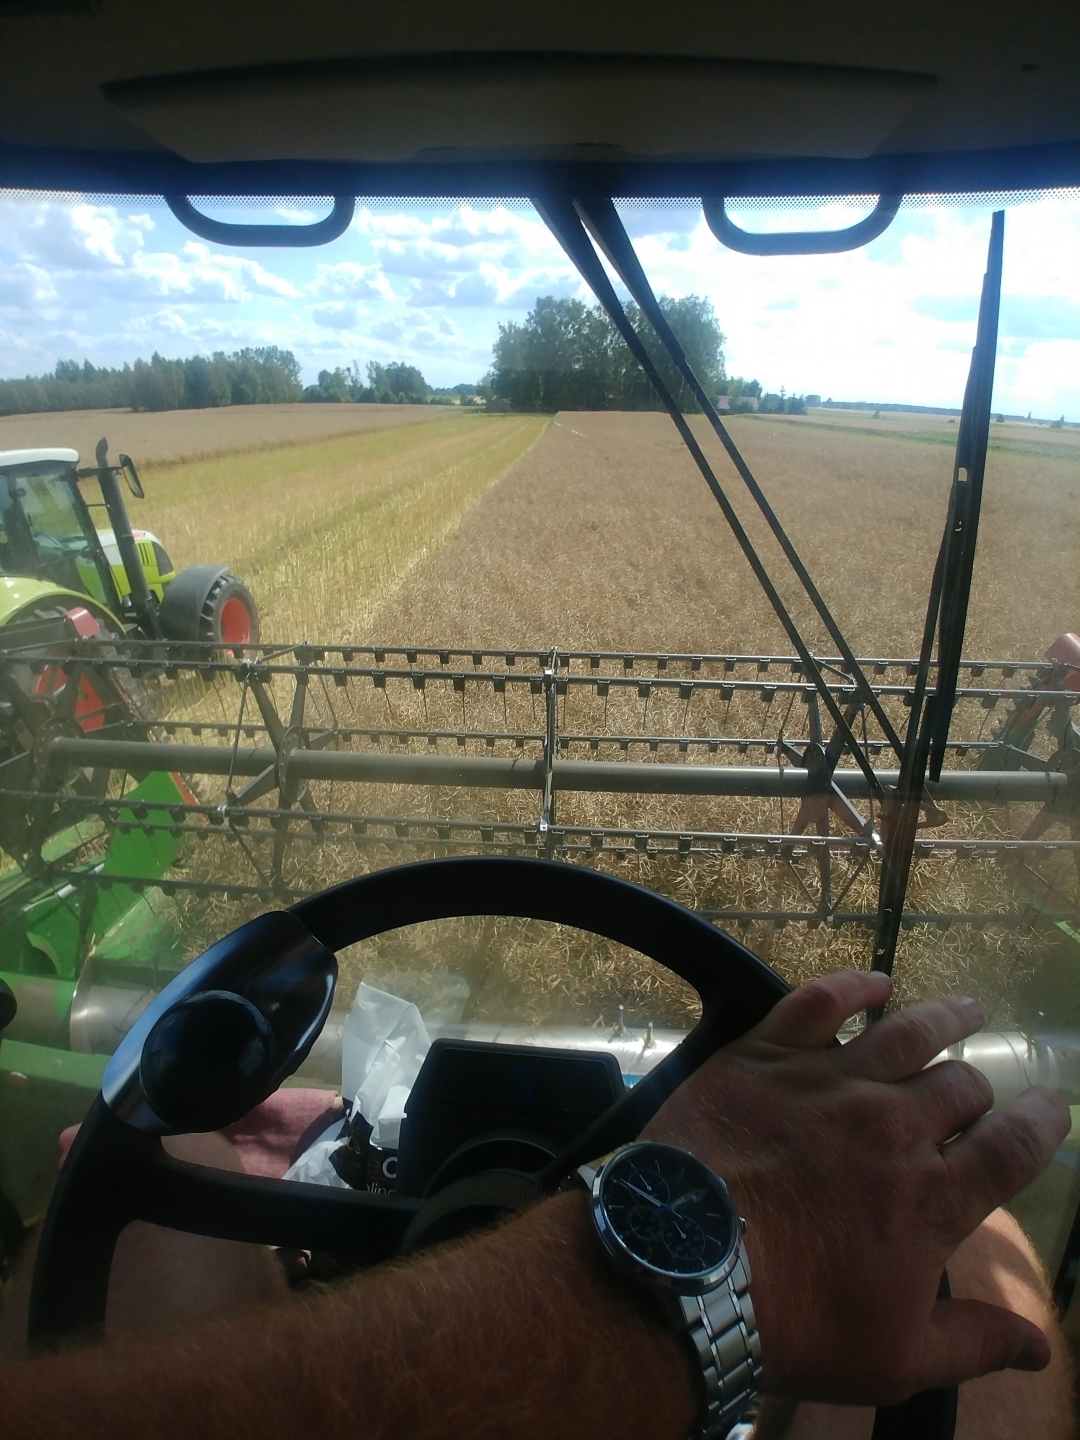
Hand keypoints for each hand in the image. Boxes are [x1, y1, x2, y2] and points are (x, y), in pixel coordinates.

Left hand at [644, 970, 1070, 1405]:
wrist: (684, 1265)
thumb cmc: (791, 1322)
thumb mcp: (893, 1358)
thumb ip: (974, 1343)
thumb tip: (1040, 1349)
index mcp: (931, 1197)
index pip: (1014, 1146)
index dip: (1044, 1122)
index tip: (1053, 1107)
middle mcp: (893, 1125)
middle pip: (961, 1085)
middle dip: (978, 1089)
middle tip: (975, 1092)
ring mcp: (829, 1081)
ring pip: (908, 1031)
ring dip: (947, 1017)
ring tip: (966, 1010)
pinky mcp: (768, 1054)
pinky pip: (822, 1000)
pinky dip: (855, 985)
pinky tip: (875, 983)